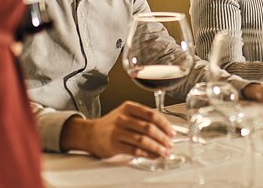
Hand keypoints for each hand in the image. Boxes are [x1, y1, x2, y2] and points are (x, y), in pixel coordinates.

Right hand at [60, 101, 174, 158]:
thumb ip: (142, 118)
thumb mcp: (126, 114)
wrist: (90, 133)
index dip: (165, 124)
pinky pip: (134, 150)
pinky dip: (146, 154)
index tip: (171, 132)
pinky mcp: (114, 144)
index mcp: (129, 107)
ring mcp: (118, 131)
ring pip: (143, 140)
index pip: (152, 115)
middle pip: (149, 128)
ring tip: (164, 152)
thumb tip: (163, 129)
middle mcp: (123, 118)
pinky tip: (152, 155)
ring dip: (156, 147)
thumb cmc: (111, 124)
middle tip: (169, 144)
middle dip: (162, 138)